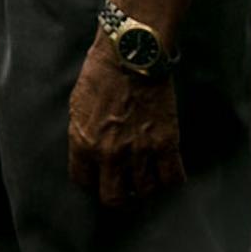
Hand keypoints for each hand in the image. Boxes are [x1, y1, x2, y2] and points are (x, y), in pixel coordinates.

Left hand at [69, 37, 185, 205]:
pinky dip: (172, 179)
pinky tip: (168, 172)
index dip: (92, 181)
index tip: (99, 178)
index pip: (83, 181)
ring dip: (146, 185)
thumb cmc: (100, 73)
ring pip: (146, 190)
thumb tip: (88, 153)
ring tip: (146, 175)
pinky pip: (172, 177)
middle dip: (120, 195)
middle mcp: (109, 154)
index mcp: (82, 143)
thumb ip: (82, 134)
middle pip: (114, 198)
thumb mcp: (77, 105)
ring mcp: (139, 151)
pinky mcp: (166, 142)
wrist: (130, 54)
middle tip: (125, 187)